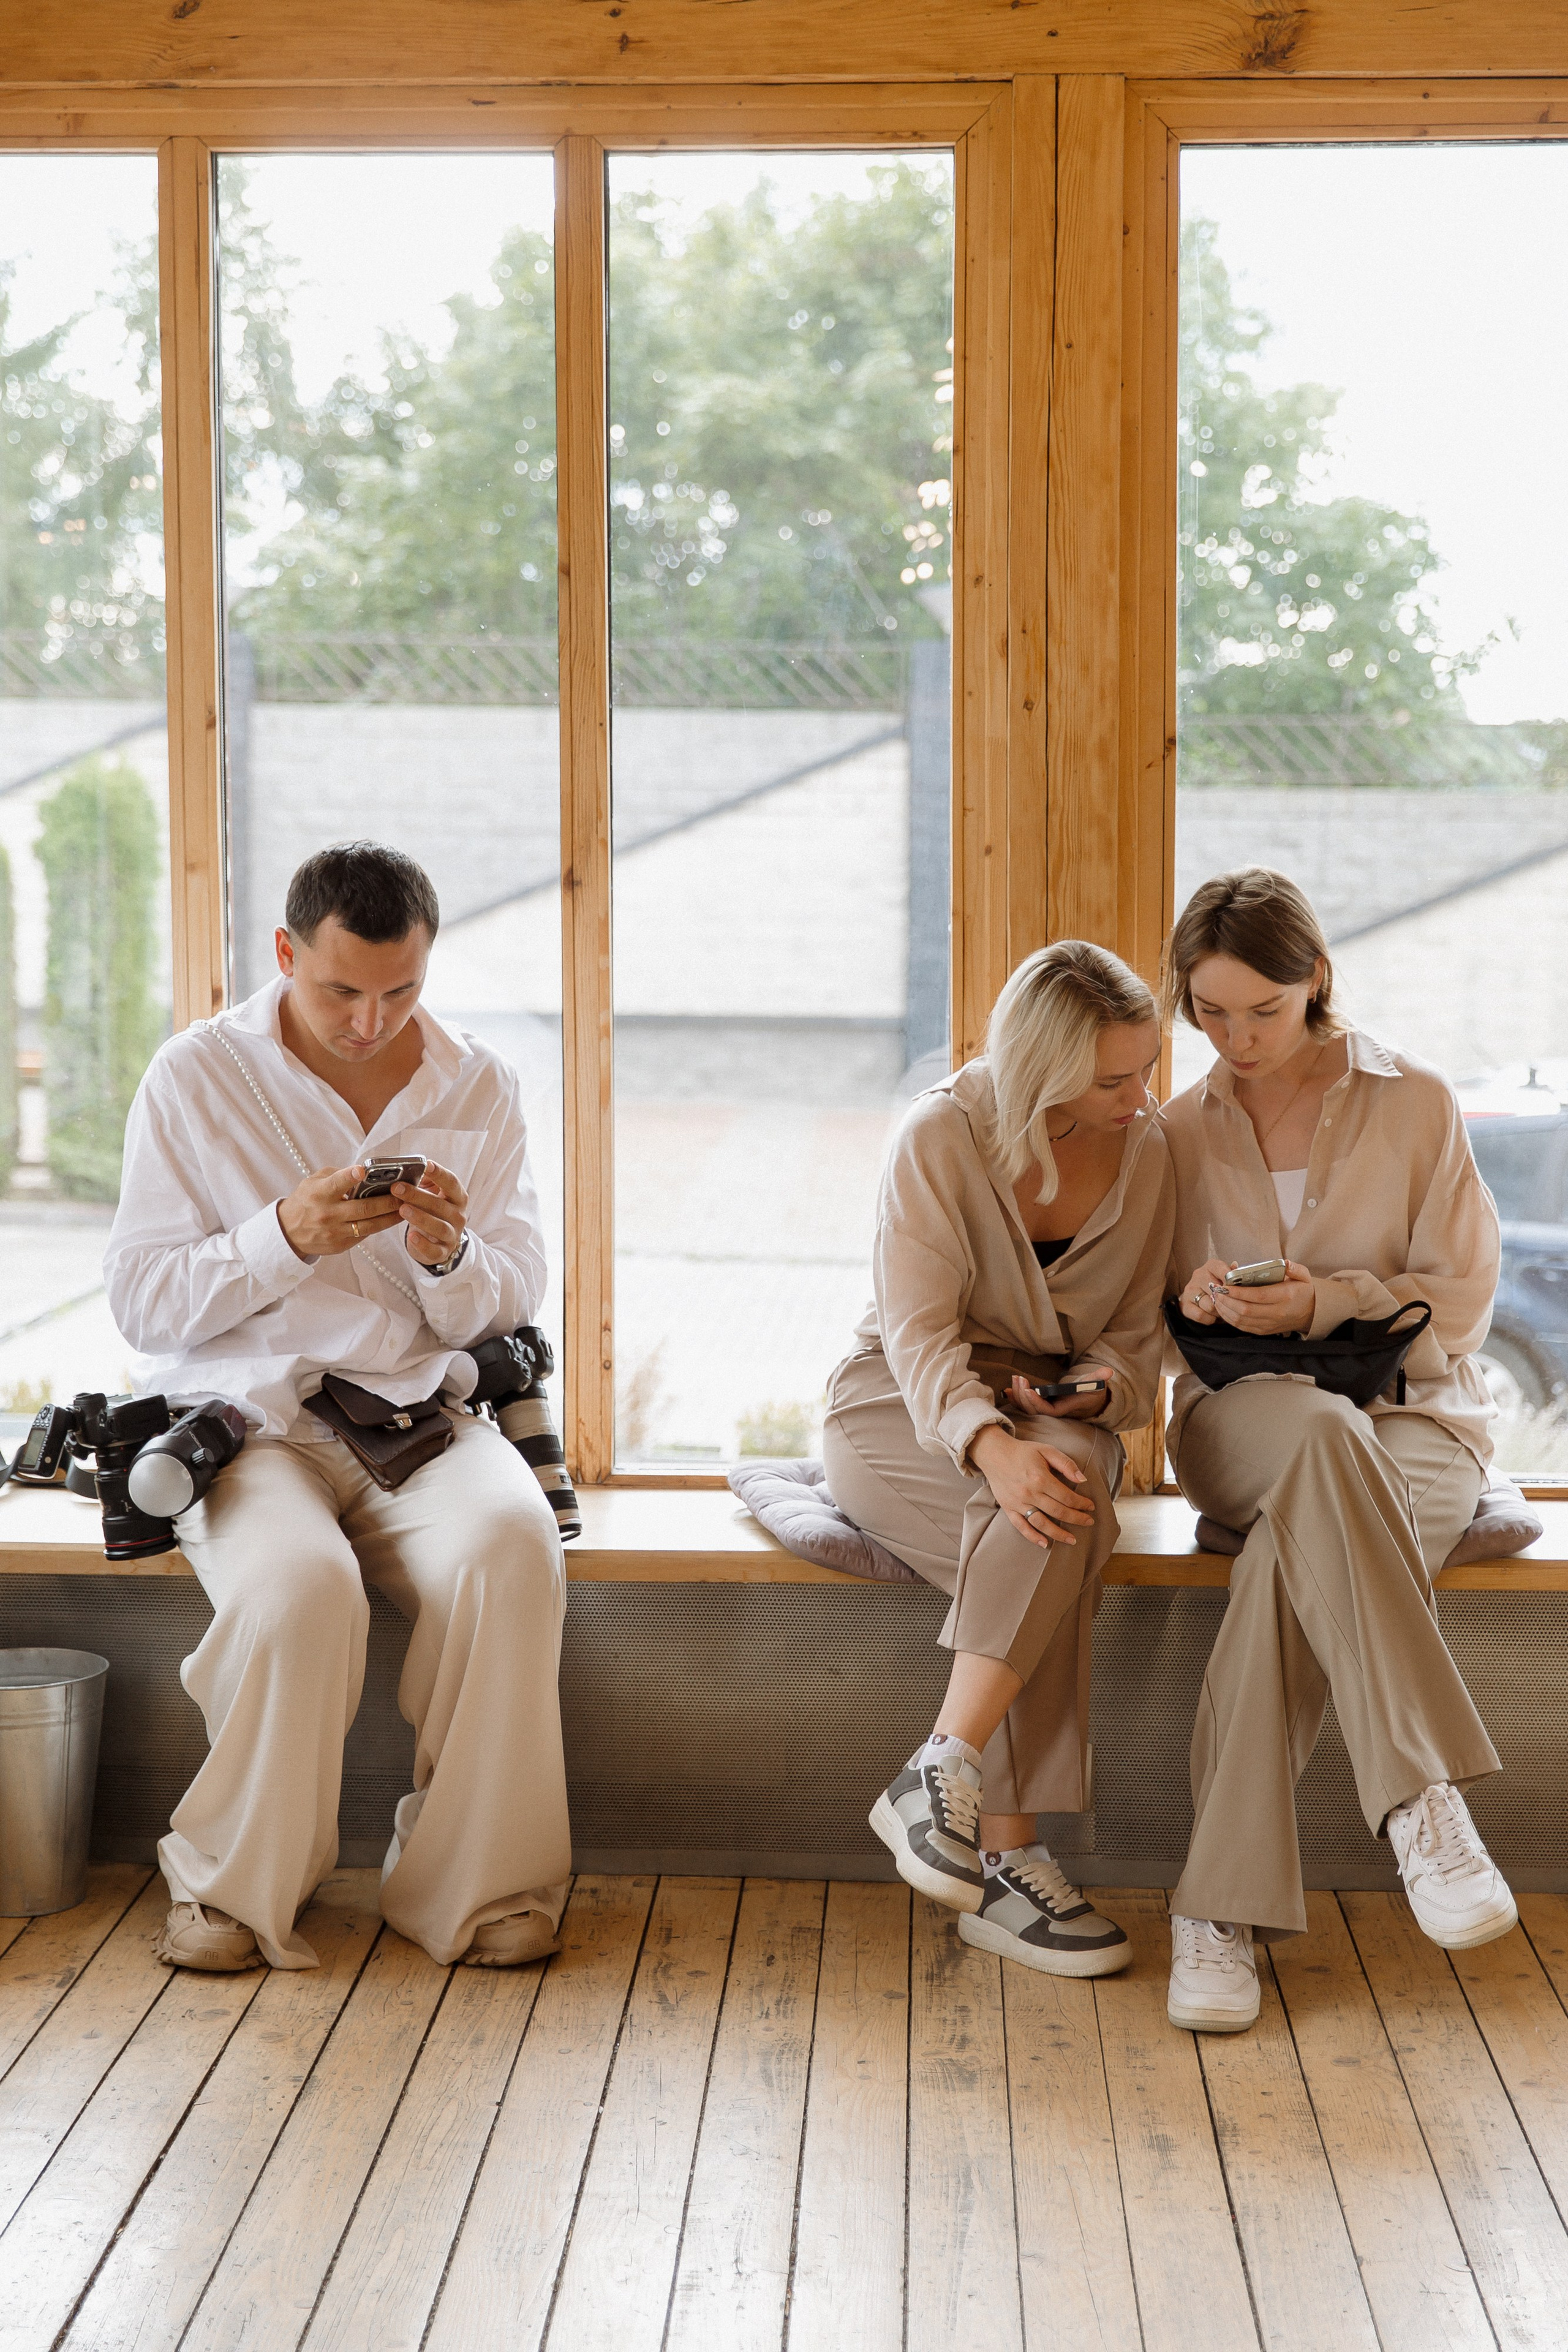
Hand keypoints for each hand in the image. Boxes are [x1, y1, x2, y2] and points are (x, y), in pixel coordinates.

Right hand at [277, 1166, 401, 1260]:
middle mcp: (327, 1214)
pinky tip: (391, 1219)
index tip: (363, 1170)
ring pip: (369, 1226)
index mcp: (319, 1194)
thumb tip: (365, 1173)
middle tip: (405, 1194)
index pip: (336, 1183)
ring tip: (406, 1208)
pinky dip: (379, 1226)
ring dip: (390, 1217)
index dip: (350, 1176)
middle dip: (387, 1201)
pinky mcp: (340, 1245)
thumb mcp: (313, 1182)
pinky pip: (364, 1235)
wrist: (288, 1231)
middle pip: (363, 1208)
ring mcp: (335, 1232)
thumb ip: (337, 1175)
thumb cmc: (305, 1201)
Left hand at [394, 1161, 468, 1268]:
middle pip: (440, 1205)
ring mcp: (452, 1235)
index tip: (426, 1164)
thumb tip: (408, 1170)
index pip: (451, 1183)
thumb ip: (424, 1181)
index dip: (440, 1173)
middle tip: (397, 1188)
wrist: (438, 1240)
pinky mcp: (442, 1252)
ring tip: (402, 1209)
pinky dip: (422, 1243)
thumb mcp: (432, 1194)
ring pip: (439, 1227)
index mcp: (457, 1197)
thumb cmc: (432, 1211)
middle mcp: (458, 1215)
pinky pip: (434, 1249)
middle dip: (418, 1195)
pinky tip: (411, 1236)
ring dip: (420, 1217)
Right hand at [969, 1423, 1097, 1550]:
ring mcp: (1018, 1503)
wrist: (994, 1453)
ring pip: (1042, 1523)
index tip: (1090, 1506)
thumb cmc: (1023, 1451)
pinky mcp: (1008, 1508)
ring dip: (1059, 1533)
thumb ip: (1066, 1464)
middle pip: (1058, 1512)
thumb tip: (1083, 1479)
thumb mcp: (1046, 1450)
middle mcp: (1030, 1493)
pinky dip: (1033, 1537)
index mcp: (1040, 1478)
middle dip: (1077, 1518)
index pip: (1067, 1497)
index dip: (1081, 1503)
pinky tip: (1045, 1543)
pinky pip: (1021, 1526)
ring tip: (1072, 1539)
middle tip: (1088, 1522)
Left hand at [1007, 1367, 1111, 1421]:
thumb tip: (1108, 1372)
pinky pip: (1025, 1406)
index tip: (1028, 1389)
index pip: (1048, 1410)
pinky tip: (1007, 1390)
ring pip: (1027, 1409)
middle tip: (1019, 1380)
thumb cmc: (1091, 1392)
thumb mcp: (1097, 1385)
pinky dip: (1016, 1399)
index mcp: (1065, 1409)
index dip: (1037, 1401)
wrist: (1088, 1402)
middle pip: (1034, 1410)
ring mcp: (1046, 1410)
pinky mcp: (1041, 1406)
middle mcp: (1053, 1412)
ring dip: (1018, 1396)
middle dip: (1024, 1395)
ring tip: (1014, 1381)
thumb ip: (1100, 1378)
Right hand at [1177, 1259, 1232, 1324]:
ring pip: (1210, 1305)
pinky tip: (1213, 1315)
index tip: (1237, 1288)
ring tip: (1222, 1310)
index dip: (1230, 1279)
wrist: (1196, 1299)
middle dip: (1227, 1300)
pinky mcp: (1185, 1305)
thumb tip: (1235, 1267)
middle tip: (1231, 1304)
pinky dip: (1210, 1318)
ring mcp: (1190, 1291)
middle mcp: (1198, 1276)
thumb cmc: (1215, 1288)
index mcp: (1210, 1267)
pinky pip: (1201, 1315)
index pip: (1220, 1269)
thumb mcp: (1226, 1279)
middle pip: (1217, 1291)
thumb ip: (1233, 1274)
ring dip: (1219, 1311)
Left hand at [1213, 1257, 1315, 1335]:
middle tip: (1216, 1289)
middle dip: (1227, 1300)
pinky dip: (1229, 1318)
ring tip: (1216, 1297)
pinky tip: (1222, 1308)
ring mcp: (1269, 1324)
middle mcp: (1277, 1312)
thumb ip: (1294, 1268)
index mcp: (1286, 1296)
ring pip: (1241, 1320)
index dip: (1239, 1292)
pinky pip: (1242, 1327)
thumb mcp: (1304, 1276)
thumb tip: (1285, 1263)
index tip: (1225, 1284)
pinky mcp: (1263, 1330)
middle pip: (1246, 1310)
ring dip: (1225, 1309)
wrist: (1309, 1313)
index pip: (1259, 1295)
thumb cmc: (1302, 1291)